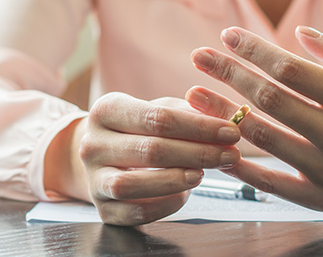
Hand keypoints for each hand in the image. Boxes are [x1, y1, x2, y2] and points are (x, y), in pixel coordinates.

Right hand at [46, 93, 240, 225]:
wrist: (100, 155)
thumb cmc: (137, 129)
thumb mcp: (156, 109)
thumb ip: (187, 113)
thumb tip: (222, 120)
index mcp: (106, 110)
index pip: (157, 118)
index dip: (199, 127)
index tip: (231, 132)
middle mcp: (92, 144)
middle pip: (150, 150)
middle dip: (198, 153)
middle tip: (230, 155)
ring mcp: (94, 178)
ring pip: (132, 185)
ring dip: (175, 180)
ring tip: (203, 174)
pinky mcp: (102, 209)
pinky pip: (134, 213)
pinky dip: (164, 205)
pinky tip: (184, 194)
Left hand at [186, 26, 322, 211]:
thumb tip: (298, 34)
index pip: (291, 69)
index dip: (254, 50)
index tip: (228, 35)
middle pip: (269, 100)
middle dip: (228, 74)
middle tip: (198, 57)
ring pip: (262, 139)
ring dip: (222, 114)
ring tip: (193, 94)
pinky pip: (272, 184)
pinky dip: (241, 167)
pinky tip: (217, 148)